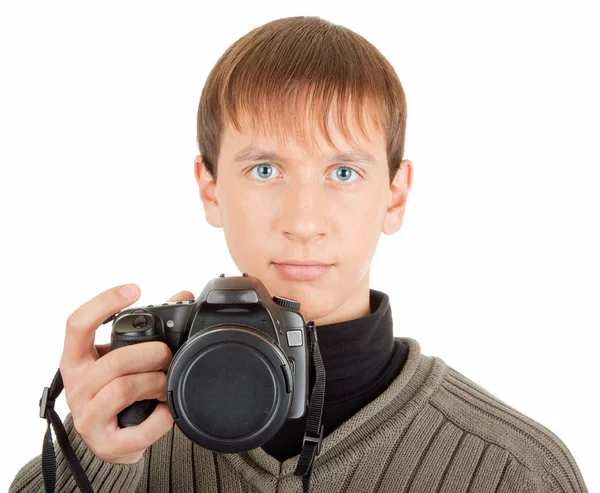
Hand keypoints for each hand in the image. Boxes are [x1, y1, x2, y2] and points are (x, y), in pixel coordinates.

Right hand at [58, 284, 194, 463]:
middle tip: (167, 357)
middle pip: (115, 361)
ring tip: (164, 384)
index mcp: (77, 359)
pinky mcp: (104, 443)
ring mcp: (87, 416)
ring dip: (156, 383)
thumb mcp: (123, 358)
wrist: (114, 441)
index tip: (134, 289)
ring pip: (125, 388)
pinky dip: (160, 418)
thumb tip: (183, 294)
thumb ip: (149, 328)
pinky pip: (138, 429)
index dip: (103, 303)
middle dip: (153, 354)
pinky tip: (165, 411)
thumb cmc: (118, 392)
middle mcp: (76, 386)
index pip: (77, 324)